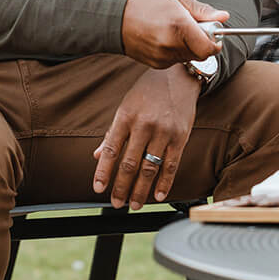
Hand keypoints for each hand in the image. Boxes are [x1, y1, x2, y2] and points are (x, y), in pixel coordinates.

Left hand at [92, 66, 200, 208]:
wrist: (179, 75)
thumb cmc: (148, 91)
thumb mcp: (126, 106)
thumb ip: (112, 132)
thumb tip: (98, 156)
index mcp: (126, 116)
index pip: (111, 150)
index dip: (103, 172)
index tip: (98, 189)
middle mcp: (144, 124)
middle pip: (130, 164)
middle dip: (121, 187)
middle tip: (116, 203)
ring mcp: (163, 131)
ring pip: (149, 168)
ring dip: (140, 190)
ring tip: (134, 204)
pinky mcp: (180, 136)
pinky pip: (171, 164)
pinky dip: (164, 183)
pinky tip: (158, 195)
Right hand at [120, 0, 224, 66]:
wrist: (117, 18)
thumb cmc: (149, 4)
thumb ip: (203, 11)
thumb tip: (224, 17)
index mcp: (179, 26)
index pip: (208, 48)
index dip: (214, 43)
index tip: (213, 35)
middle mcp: (171, 44)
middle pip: (200, 54)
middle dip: (201, 42)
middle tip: (192, 28)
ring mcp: (162, 57)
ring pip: (189, 58)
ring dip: (189, 47)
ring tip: (175, 31)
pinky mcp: (156, 64)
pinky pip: (176, 61)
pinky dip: (176, 52)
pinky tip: (165, 39)